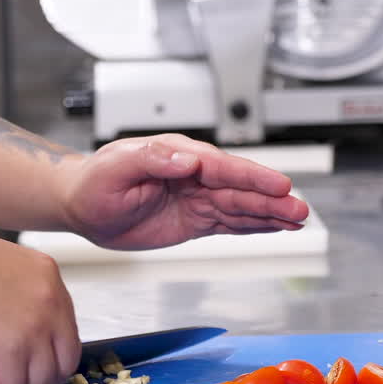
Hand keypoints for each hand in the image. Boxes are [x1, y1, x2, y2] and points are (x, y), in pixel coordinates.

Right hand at [0, 222, 80, 383]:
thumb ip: (17, 293)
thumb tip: (12, 329)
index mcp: (46, 275)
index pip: (64, 329)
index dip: (47, 355)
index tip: (28, 367)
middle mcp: (49, 302)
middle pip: (62, 361)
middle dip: (38, 382)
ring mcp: (33, 331)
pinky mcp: (8, 357)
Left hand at [57, 134, 309, 249]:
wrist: (82, 205)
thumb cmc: (94, 181)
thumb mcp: (117, 166)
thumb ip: (152, 159)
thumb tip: (187, 160)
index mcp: (178, 157)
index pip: (222, 167)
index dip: (251, 177)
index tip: (278, 185)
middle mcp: (194, 175)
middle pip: (239, 188)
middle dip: (270, 198)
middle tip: (300, 208)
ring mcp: (197, 198)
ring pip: (240, 207)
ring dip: (269, 214)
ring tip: (299, 219)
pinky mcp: (195, 220)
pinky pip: (229, 222)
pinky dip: (254, 225)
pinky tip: (277, 227)